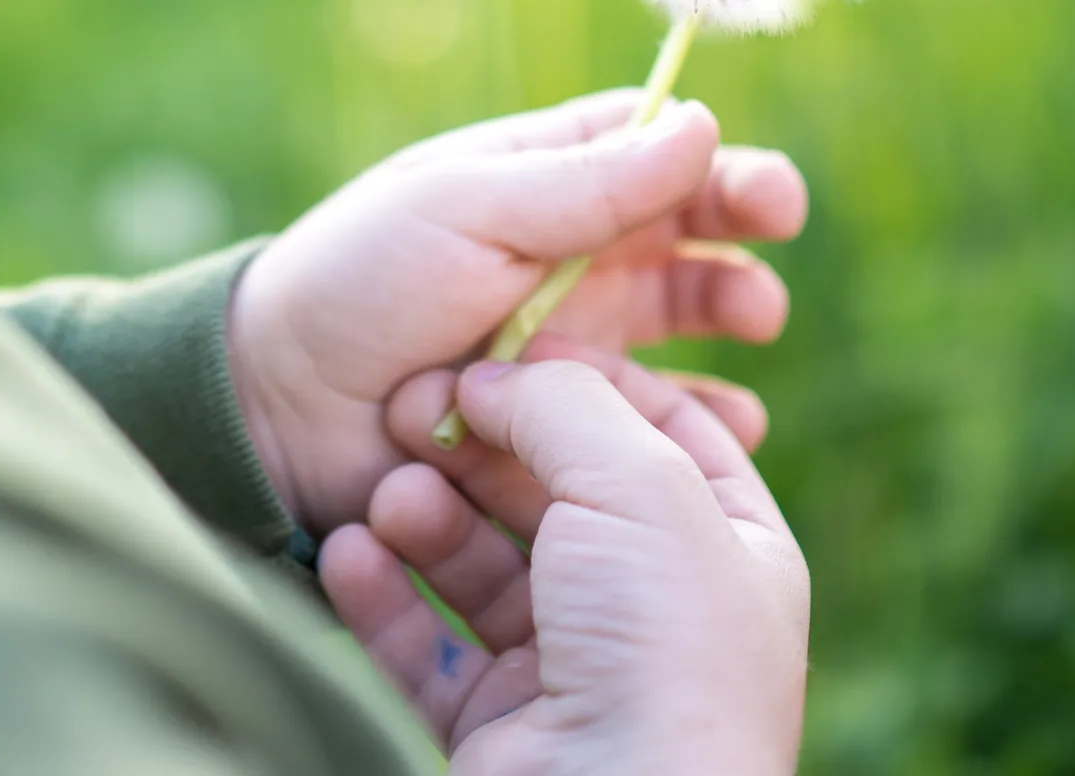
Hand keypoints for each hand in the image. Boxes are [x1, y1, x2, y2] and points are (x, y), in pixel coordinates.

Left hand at [228, 90, 806, 533]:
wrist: (281, 407)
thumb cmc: (360, 284)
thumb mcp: (467, 210)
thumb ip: (585, 180)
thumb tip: (704, 124)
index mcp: (540, 180)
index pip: (656, 151)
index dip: (722, 166)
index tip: (769, 198)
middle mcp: (567, 253)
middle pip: (686, 234)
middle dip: (737, 247)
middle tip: (759, 279)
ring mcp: (569, 339)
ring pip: (683, 322)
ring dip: (726, 320)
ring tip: (747, 332)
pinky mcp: (563, 422)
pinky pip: (650, 416)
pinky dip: (695, 419)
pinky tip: (725, 425)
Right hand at [319, 347, 809, 773]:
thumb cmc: (660, 651)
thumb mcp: (640, 486)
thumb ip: (566, 406)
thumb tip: (492, 379)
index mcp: (729, 547)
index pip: (662, 428)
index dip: (586, 377)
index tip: (505, 346)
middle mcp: (657, 608)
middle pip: (558, 491)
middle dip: (484, 444)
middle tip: (410, 404)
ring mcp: (577, 670)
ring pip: (485, 565)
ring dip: (427, 515)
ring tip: (386, 491)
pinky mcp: (500, 728)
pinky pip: (428, 645)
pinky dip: (383, 594)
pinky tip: (345, 551)